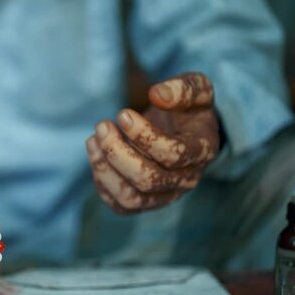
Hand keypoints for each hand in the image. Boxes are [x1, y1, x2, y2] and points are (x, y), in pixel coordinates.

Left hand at [86, 72, 219, 213]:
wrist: (184, 131)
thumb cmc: (188, 108)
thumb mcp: (196, 88)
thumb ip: (182, 87)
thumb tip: (157, 95)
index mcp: (202, 151)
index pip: (173, 154)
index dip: (143, 136)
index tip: (123, 114)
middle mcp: (186, 180)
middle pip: (148, 179)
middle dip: (117, 153)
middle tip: (102, 126)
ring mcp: (165, 196)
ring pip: (131, 198)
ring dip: (104, 169)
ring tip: (92, 140)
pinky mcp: (145, 203)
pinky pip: (120, 206)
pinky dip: (102, 183)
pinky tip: (96, 155)